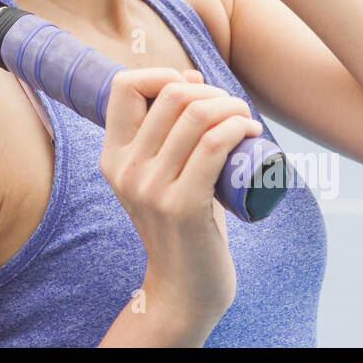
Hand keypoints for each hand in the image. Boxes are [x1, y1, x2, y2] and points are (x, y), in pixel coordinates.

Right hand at [99, 67, 263, 341]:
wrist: (183, 289)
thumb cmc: (182, 224)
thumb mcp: (162, 174)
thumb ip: (167, 131)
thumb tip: (190, 77)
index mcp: (112, 156)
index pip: (123, 85)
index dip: (162, 74)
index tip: (192, 91)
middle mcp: (125, 169)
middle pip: (171, 94)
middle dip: (211, 90)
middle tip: (231, 108)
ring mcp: (151, 188)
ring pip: (196, 115)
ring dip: (231, 106)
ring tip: (245, 119)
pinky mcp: (182, 206)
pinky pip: (214, 145)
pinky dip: (237, 127)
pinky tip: (249, 132)